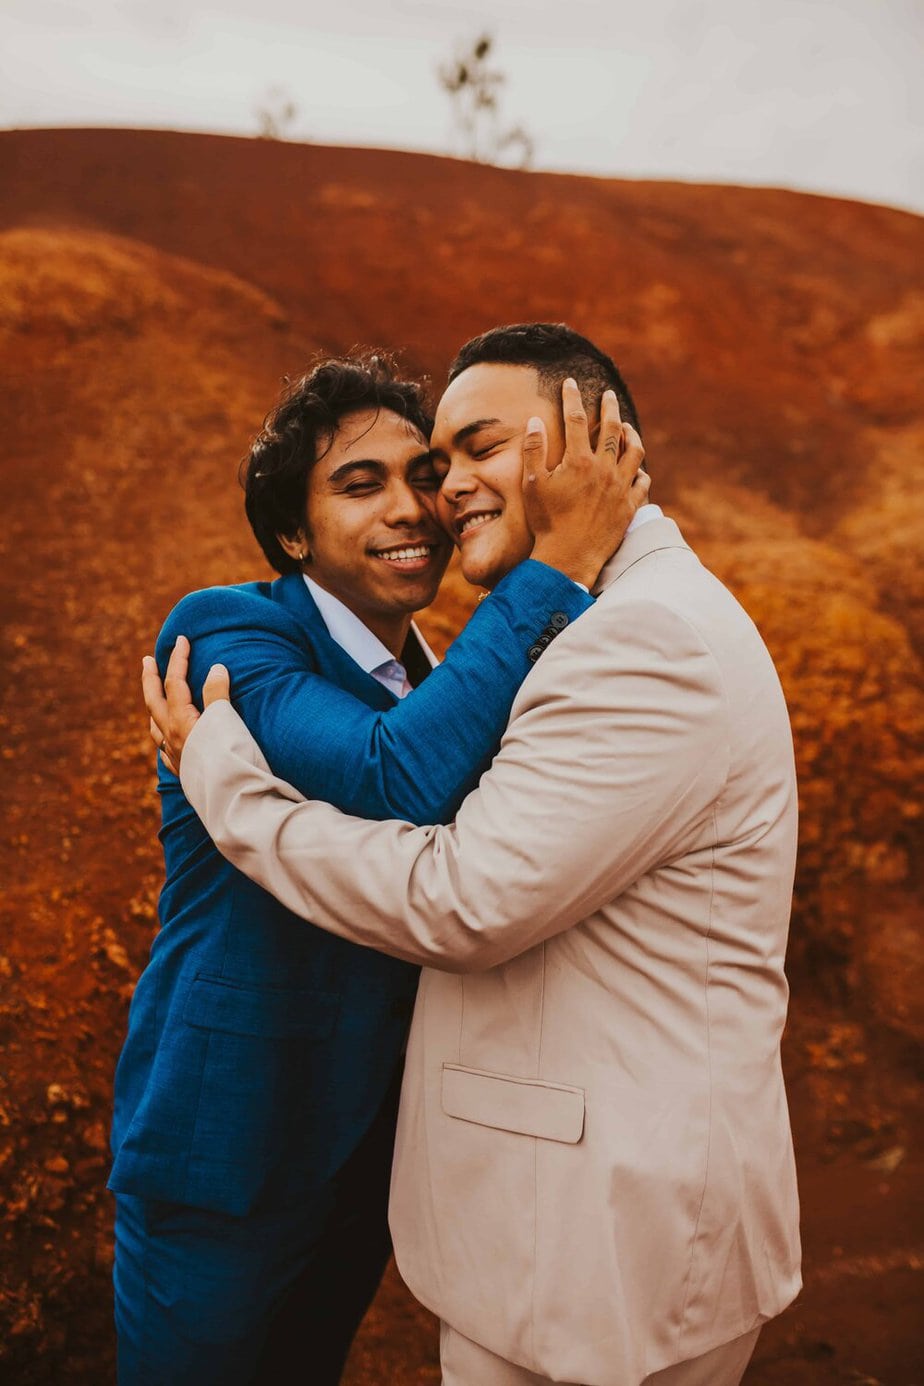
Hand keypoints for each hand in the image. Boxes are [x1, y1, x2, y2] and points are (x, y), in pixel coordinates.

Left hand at [142, 635, 230, 773]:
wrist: (236, 802)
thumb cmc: (234, 759)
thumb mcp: (227, 720)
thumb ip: (218, 693)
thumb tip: (215, 668)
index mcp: (181, 722)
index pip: (175, 683)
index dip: (179, 660)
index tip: (182, 639)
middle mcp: (173, 739)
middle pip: (154, 703)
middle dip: (150, 680)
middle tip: (147, 661)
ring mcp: (177, 759)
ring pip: (156, 730)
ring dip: (153, 710)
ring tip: (153, 701)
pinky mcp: (186, 776)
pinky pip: (166, 753)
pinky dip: (163, 741)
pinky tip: (166, 743)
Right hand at [524, 379, 649, 587]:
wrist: (569, 557)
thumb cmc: (546, 522)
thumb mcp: (532, 484)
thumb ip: (534, 450)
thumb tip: (534, 421)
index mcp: (578, 460)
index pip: (577, 419)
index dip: (572, 398)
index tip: (570, 384)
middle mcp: (604, 469)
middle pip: (612, 428)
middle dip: (609, 407)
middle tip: (608, 395)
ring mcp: (620, 487)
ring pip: (635, 450)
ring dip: (632, 434)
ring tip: (627, 426)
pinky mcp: (630, 506)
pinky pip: (642, 481)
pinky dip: (640, 470)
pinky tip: (637, 467)